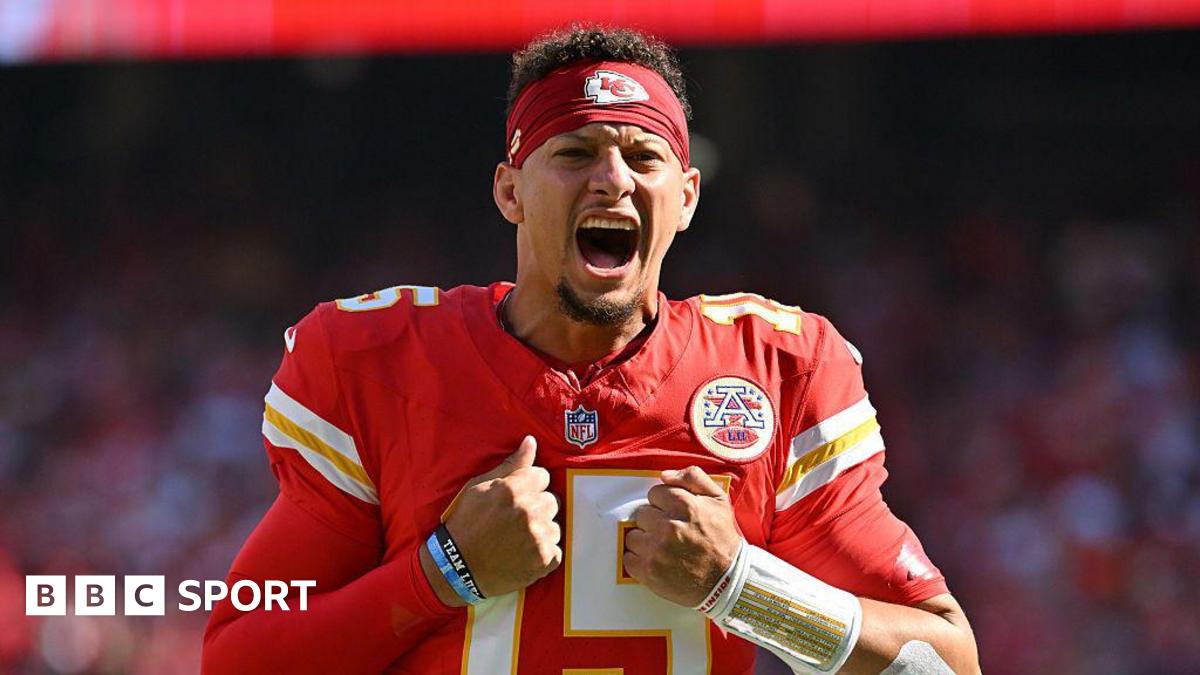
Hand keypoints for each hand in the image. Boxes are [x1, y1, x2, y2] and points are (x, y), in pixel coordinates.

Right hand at [431, 435, 560, 601]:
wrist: (456, 568)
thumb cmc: (465, 524)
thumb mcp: (479, 488)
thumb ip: (510, 465)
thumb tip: (531, 441)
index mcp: (514, 489)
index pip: (543, 476)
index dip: (530, 486)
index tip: (517, 498)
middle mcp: (530, 511)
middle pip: (552, 501)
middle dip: (537, 508)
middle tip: (516, 520)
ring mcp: (538, 537)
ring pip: (554, 527)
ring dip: (541, 532)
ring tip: (518, 540)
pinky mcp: (544, 560)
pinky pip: (556, 551)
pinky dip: (543, 554)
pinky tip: (524, 555)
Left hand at [623, 466, 742, 606]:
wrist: (727, 580)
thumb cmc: (722, 539)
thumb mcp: (718, 499)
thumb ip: (693, 477)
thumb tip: (665, 475)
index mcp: (685, 505)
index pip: (654, 494)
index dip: (663, 504)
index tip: (673, 515)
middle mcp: (669, 526)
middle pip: (642, 514)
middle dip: (653, 522)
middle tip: (670, 533)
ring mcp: (657, 550)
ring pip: (633, 535)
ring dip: (644, 541)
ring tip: (663, 548)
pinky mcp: (648, 571)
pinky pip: (628, 558)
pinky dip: (639, 561)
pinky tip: (656, 561)